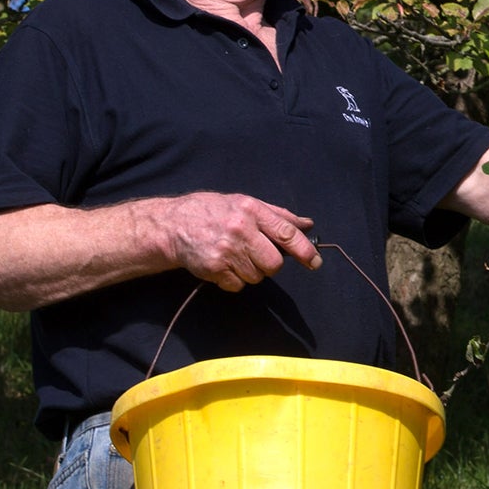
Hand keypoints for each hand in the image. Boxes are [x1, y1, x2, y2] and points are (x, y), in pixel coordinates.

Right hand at [155, 191, 320, 291]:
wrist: (173, 225)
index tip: (315, 262)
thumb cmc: (213, 212)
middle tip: (256, 255)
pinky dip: (233, 280)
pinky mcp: (214, 269)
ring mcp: (226, 250)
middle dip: (270, 264)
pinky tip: (223, 265)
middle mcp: (240, 229)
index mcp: (252, 210)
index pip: (286, 232)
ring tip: (235, 256)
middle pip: (274, 263)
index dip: (305, 250)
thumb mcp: (245, 203)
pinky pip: (238, 285)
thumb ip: (278, 215)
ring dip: (250, 271)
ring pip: (257, 277)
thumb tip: (307, 224)